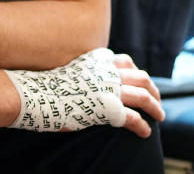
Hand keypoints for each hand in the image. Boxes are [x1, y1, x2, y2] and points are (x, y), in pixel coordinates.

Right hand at [5, 48, 164, 136]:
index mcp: (96, 61)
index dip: (135, 71)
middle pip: (141, 77)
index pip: (124, 62)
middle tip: (157, 99)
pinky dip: (143, 126)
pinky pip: (133, 118)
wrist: (33, 94)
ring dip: (155, 107)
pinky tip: (146, 132)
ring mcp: (108, 89)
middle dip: (153, 88)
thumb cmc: (42, 86)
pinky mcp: (108, 109)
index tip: (138, 78)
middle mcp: (106, 72)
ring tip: (160, 116)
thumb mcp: (66, 71)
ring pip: (143, 95)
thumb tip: (83, 82)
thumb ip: (82, 73)